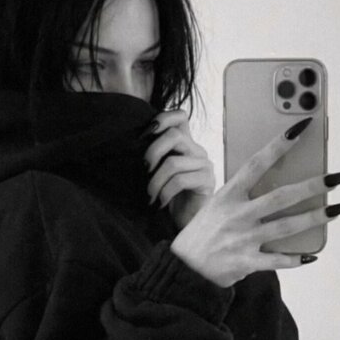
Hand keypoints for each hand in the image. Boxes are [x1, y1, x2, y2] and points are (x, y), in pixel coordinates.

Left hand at [144, 110, 215, 228]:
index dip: (164, 117)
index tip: (145, 133)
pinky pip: (180, 180)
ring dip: (155, 181)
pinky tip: (160, 202)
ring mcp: (204, 165)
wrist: (186, 222)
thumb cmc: (169, 197)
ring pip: (174, 162)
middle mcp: (197, 151)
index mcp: (185, 144)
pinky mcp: (207, 181)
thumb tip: (132, 144)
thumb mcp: (157, 172)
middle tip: (143, 170)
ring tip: (149, 195)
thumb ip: (153, 156)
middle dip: (152, 152)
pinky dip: (165, 192)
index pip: (180, 117)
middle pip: (174, 136)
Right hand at [170, 120, 339, 286]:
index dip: (279, 145)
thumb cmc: (203, 232)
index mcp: (227, 195)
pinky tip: (313, 254)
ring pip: (287, 226)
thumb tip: (276, 182)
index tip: (301, 129)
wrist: (182, 268)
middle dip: (314, 185)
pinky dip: (296, 258)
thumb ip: (242, 194)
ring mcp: (243, 239)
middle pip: (282, 196)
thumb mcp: (216, 204)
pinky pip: (277, 261)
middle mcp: (237, 215)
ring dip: (316, 217)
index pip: (257, 163)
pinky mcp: (246, 262)